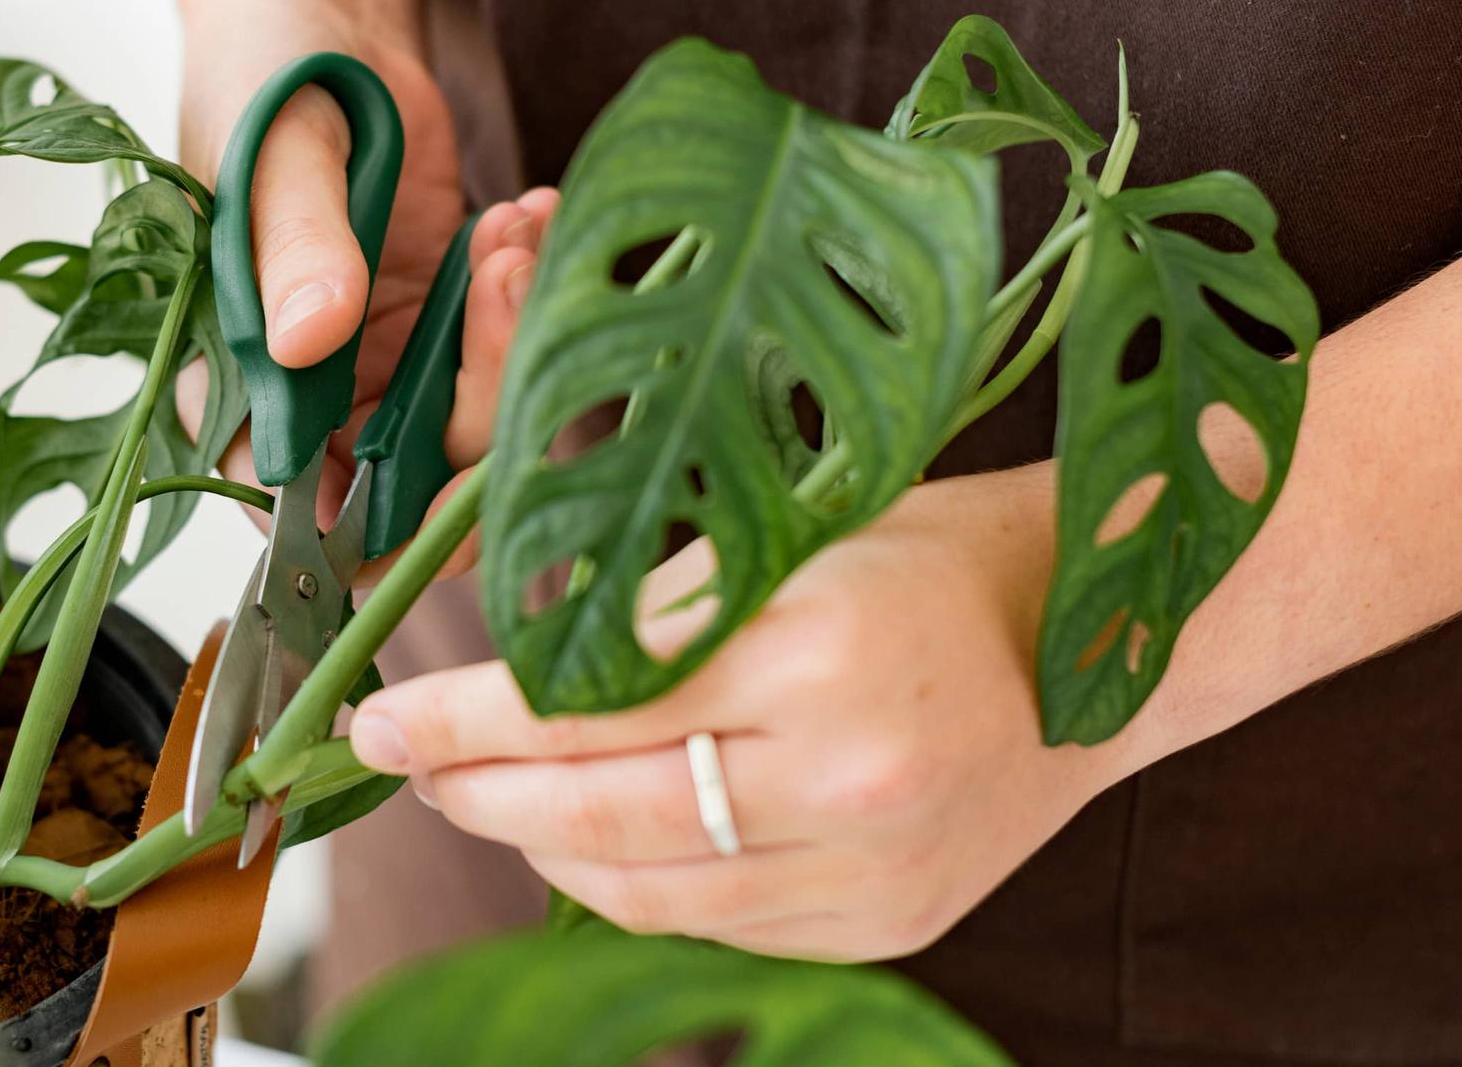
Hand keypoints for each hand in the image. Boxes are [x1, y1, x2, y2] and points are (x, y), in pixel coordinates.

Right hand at [167, 0, 551, 578]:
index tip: (467, 472)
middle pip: (419, 484)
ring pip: (481, 424)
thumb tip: (311, 339)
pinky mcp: (444, 329)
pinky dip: (536, 290)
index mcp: (239, 389)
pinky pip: (510, 354)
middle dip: (482, 397)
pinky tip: (526, 213)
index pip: (308, 519)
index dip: (388, 530)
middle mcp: (314, 400)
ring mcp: (385, 369)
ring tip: (511, 227)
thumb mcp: (272, 156)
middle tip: (499, 276)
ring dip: (517, 332)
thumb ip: (292, 248)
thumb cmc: (267, 79)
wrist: (324, 20)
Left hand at [346, 468, 1154, 960]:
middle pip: (597, 814)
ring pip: (643, 891)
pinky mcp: (884, 926)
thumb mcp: (780, 534)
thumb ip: (644, 604)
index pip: (582, 704)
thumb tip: (494, 655)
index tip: (375, 721)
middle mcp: (844, 779)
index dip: (457, 721)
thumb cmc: (919, 557)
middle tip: (408, 763)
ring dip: (540, 847)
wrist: (1087, 635)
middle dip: (476, 792)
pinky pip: (712, 923)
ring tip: (484, 797)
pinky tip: (588, 837)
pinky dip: (629, 883)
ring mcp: (869, 872)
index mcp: (811, 651)